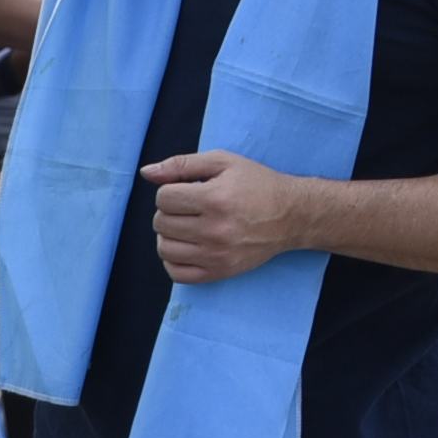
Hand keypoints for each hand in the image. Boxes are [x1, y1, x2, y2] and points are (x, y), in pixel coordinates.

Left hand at [139, 152, 299, 283]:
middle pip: (161, 223)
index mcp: (214, 199)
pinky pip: (177, 274)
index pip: (163, 198)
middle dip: (169, 211)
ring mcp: (216, 255)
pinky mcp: (219, 272)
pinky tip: (186, 247)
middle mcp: (214, 230)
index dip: (170, 191)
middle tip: (189, 208)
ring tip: (186, 226)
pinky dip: (174, 261)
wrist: (291, 215)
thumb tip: (146, 172)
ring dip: (169, 235)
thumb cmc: (257, 184)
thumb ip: (182, 165)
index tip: (187, 191)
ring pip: (165, 249)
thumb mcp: (224, 162)